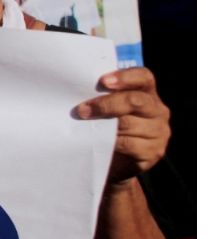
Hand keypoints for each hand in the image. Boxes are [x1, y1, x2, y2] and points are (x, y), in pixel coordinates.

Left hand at [76, 67, 169, 184]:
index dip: (125, 77)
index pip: (144, 77)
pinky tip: (98, 140)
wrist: (113, 160)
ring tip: (85, 126)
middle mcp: (157, 110)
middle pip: (135, 101)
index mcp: (147, 92)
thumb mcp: (108, 108)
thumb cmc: (108, 126)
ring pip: (129, 124)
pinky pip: (129, 144)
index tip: (103, 81)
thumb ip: (103, 95)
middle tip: (82, 110)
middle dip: (106, 104)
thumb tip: (79, 88)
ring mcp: (158, 132)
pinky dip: (111, 142)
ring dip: (104, 125)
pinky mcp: (153, 152)